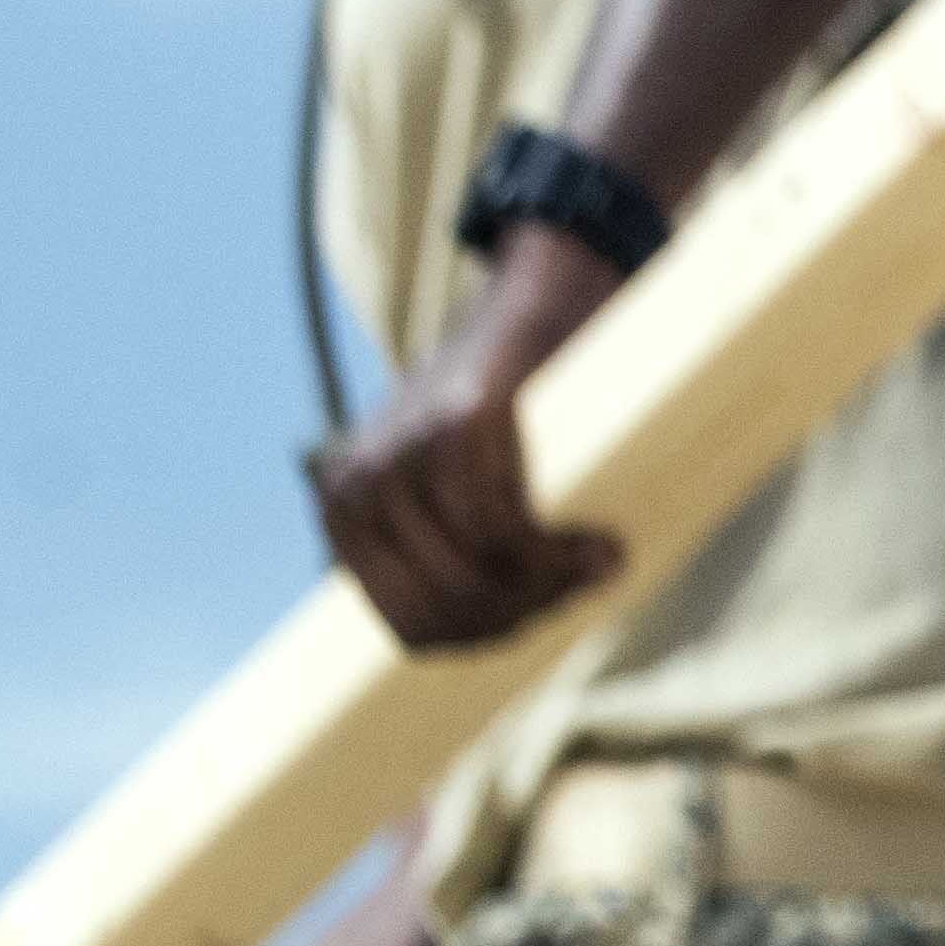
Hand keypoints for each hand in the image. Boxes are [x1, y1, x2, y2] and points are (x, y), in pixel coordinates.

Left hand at [304, 242, 631, 647]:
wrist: (539, 307)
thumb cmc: (508, 415)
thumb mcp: (449, 488)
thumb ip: (442, 553)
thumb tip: (478, 634)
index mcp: (347, 510)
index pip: (412, 628)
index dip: (487, 639)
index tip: (544, 614)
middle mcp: (359, 482)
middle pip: (447, 610)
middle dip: (523, 615)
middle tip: (581, 586)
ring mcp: (401, 451)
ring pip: (474, 577)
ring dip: (548, 585)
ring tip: (596, 560)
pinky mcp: (454, 425)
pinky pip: (498, 530)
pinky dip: (555, 552)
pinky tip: (597, 544)